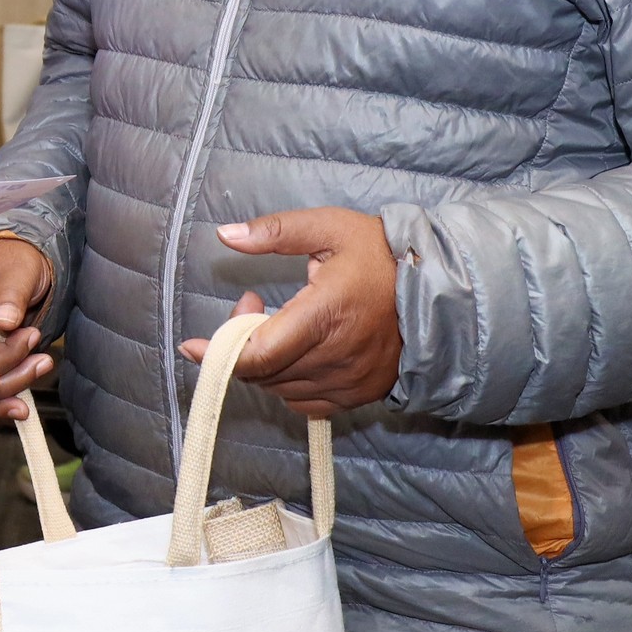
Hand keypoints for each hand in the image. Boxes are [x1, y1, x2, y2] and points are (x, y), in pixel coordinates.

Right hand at [0, 233, 55, 419]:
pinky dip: (5, 397)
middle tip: (33, 338)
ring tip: (44, 362)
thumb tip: (4, 322)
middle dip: (3, 367)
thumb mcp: (18, 266)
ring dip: (12, 382)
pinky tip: (23, 406)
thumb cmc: (13, 257)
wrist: (18, 261)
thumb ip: (10, 293)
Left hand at [183, 207, 401, 418]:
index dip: (219, 354)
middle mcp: (337, 356)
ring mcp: (351, 381)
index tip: (193, 345)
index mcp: (325, 314)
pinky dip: (287, 383)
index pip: (259, 355)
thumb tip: (225, 235)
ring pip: (281, 390)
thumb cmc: (379, 254)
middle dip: (240, 344)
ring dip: (264, 364)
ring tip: (275, 324)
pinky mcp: (361, 394)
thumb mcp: (328, 227)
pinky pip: (306, 404)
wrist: (439, 288)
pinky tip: (295, 352)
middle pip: (264, 374)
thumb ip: (274, 231)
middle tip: (250, 308)